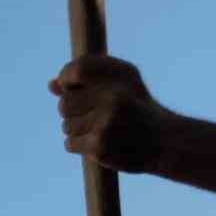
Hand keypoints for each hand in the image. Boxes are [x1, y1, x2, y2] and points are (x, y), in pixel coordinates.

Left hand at [49, 55, 168, 172]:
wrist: (163, 141)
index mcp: (120, 75)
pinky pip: (70, 143)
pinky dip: (78, 145)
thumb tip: (51, 85)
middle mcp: (113, 96)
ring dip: (77, 130)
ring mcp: (105, 121)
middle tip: (91, 115)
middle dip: (71, 111)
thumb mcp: (122, 83)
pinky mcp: (99, 144)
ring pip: (66, 125)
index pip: (76, 70)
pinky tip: (97, 143)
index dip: (66, 79)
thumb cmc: (138, 109)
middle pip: (64, 103)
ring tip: (99, 130)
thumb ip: (88, 80)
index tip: (70, 88)